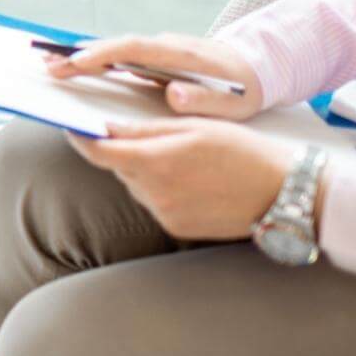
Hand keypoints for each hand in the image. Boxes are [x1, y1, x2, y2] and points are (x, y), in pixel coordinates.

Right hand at [45, 32, 263, 119]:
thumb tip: (173, 96)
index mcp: (179, 55)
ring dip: (83, 56)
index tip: (76, 64)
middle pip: (115, 45)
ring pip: (115, 48)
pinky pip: (120, 54)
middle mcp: (164, 45)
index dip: (103, 55)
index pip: (133, 49)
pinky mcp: (155, 56)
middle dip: (80, 55)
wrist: (258, 66)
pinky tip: (77, 67)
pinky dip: (97, 58)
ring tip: (50, 65)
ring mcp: (158, 48)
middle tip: (47, 66)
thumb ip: (205, 101)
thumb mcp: (233, 104)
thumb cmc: (244, 90)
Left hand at [68, 119, 295, 240]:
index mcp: (156, 161)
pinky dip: (159, 188)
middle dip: (122, 151)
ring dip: (143, 170)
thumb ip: (144, 129)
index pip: (99, 153)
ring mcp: (165, 214)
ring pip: (135, 185)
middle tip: (147, 137)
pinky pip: (154, 202)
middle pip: (118, 167)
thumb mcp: (193, 127)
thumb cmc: (242, 152)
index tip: (71, 127)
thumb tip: (105, 128)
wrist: (283, 194)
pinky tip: (189, 180)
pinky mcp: (176, 228)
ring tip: (180, 160)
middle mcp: (155, 193)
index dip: (81, 139)